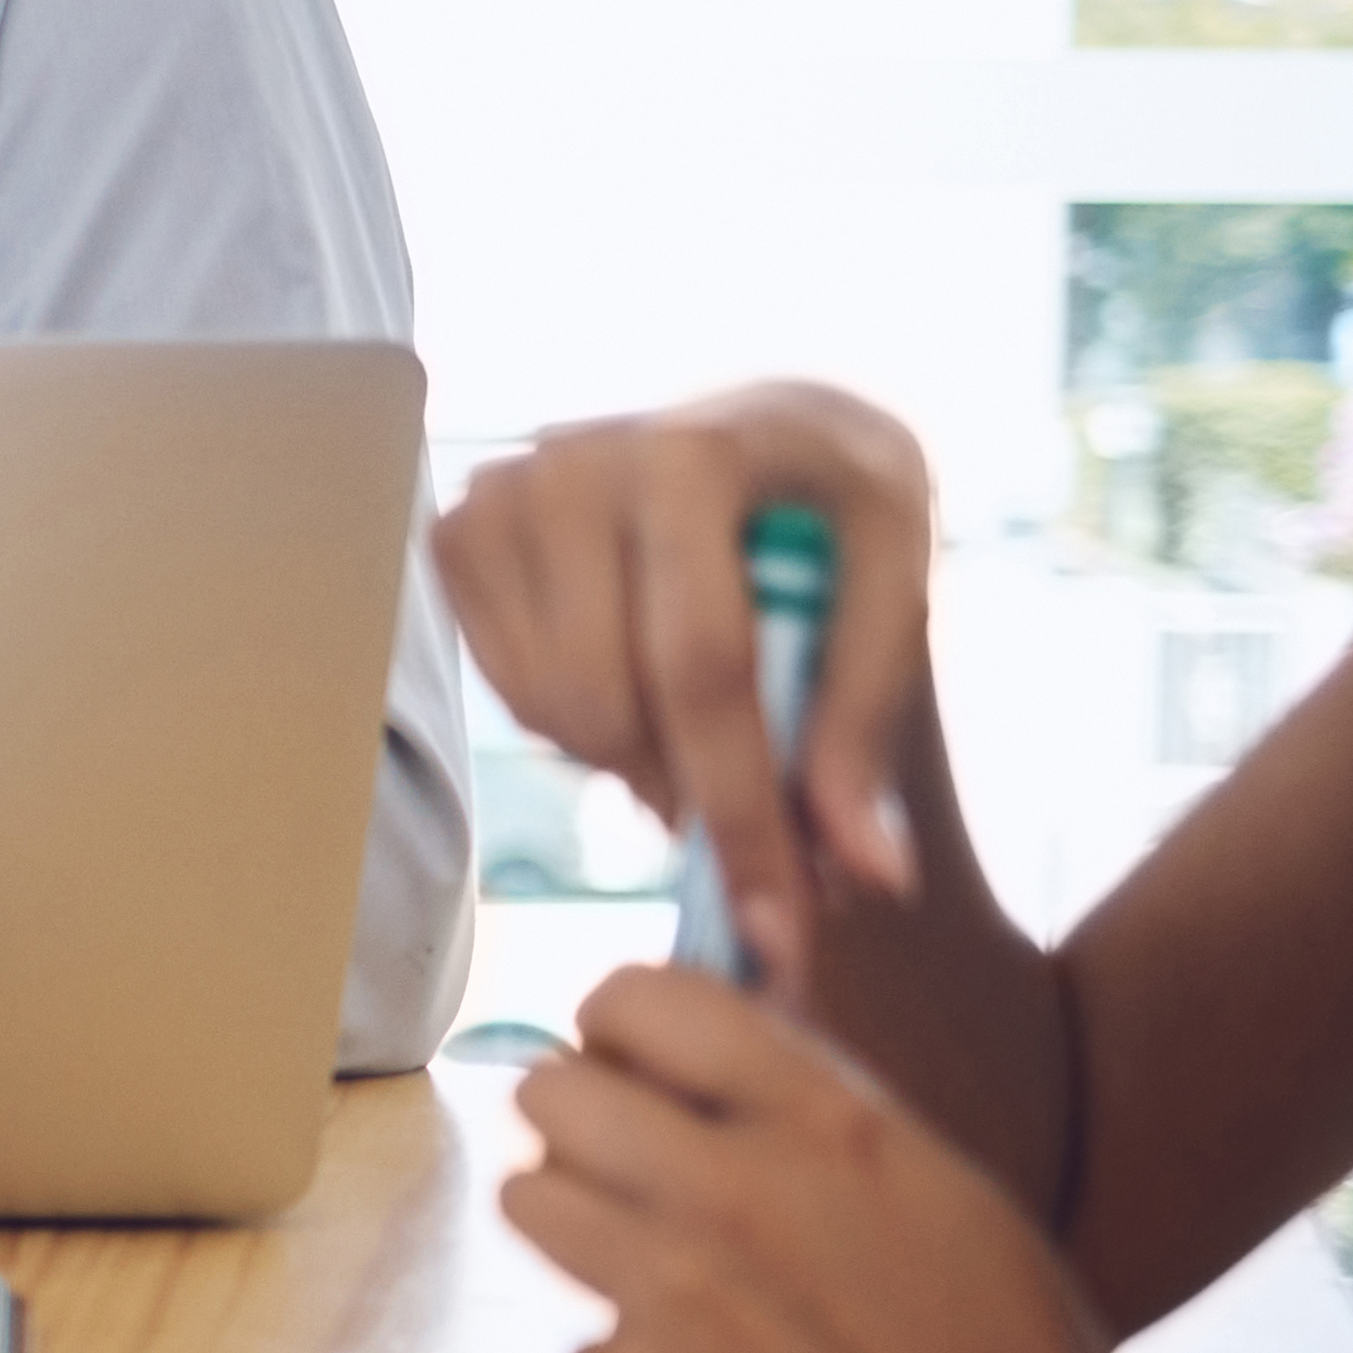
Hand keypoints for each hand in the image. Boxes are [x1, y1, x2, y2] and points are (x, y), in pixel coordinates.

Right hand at [430, 383, 943, 983]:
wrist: (764, 423)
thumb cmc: (840, 505)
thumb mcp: (894, 591)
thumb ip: (863, 729)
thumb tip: (860, 879)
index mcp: (692, 460)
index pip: (701, 669)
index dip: (741, 810)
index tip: (774, 928)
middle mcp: (571, 465)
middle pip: (608, 704)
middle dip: (686, 793)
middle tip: (751, 820)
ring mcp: (499, 495)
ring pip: (550, 713)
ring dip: (634, 761)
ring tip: (700, 727)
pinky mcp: (458, 531)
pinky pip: (509, 693)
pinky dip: (581, 723)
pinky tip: (635, 679)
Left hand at [507, 964, 1161, 1352]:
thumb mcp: (942, 1195)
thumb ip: (820, 1127)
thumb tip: (705, 1072)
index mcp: (828, 1123)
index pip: (638, 996)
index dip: (620, 1026)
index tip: (634, 1063)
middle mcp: (731, 1185)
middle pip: (546, 1092)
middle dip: (577, 1125)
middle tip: (627, 1170)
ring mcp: (668, 1287)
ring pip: (528, 1202)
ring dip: (574, 1230)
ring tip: (649, 1271)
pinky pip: (579, 1341)